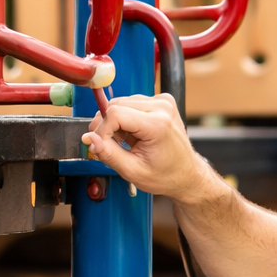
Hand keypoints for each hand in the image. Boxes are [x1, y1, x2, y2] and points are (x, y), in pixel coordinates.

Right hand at [81, 93, 209, 200]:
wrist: (187, 174)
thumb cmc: (165, 175)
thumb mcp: (133, 171)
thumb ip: (108, 154)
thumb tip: (89, 139)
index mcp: (158, 124)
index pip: (114, 113)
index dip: (101, 130)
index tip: (100, 145)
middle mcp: (162, 107)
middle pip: (116, 105)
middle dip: (106, 126)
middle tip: (109, 146)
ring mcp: (163, 101)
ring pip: (121, 103)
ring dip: (116, 122)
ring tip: (126, 142)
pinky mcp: (161, 101)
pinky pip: (131, 103)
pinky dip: (126, 118)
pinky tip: (133, 134)